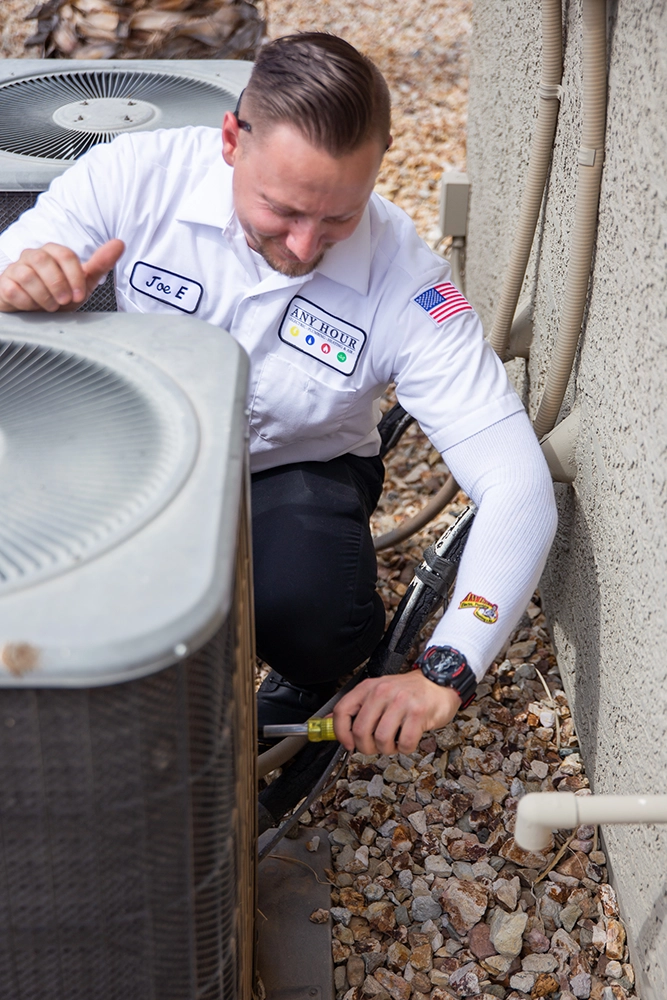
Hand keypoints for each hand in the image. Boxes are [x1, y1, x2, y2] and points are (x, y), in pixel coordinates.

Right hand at [0, 239, 124, 312]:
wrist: (33, 311)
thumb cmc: (57, 294)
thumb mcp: (82, 283)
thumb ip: (100, 264)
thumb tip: (119, 244)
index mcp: (53, 253)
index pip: (65, 254)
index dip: (74, 277)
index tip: (79, 295)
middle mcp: (33, 256)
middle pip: (44, 260)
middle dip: (58, 285)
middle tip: (64, 301)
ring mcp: (17, 268)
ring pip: (27, 275)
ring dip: (43, 296)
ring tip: (50, 306)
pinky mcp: (5, 284)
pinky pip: (13, 289)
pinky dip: (27, 302)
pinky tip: (32, 307)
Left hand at [333, 670, 461, 754]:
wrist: (439, 682)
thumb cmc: (408, 692)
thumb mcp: (378, 693)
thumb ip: (356, 708)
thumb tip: (329, 723)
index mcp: (368, 688)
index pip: (342, 711)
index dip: (340, 733)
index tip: (348, 744)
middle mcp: (382, 692)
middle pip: (360, 730)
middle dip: (366, 747)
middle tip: (375, 747)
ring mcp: (401, 702)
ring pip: (381, 739)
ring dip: (387, 749)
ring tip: (394, 742)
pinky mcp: (418, 713)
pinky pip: (405, 743)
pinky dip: (405, 748)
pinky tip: (408, 739)